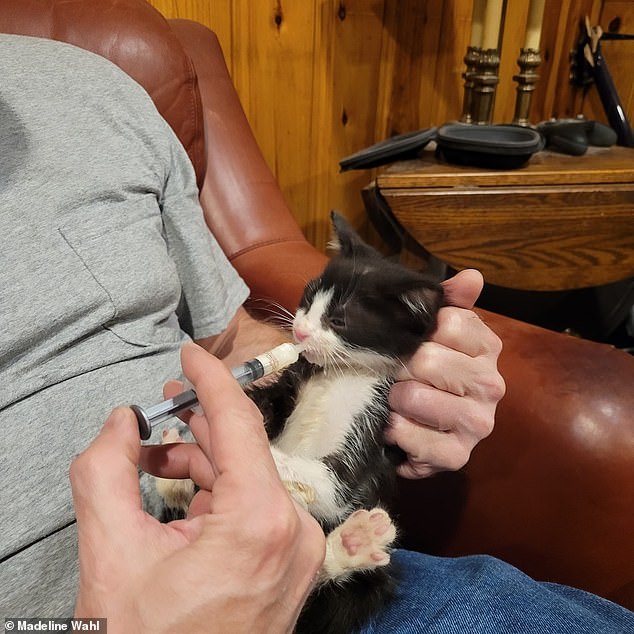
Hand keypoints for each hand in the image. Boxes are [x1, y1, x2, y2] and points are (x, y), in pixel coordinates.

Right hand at [71, 343, 324, 633]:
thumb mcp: (111, 552)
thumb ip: (105, 471)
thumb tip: (120, 423)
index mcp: (261, 521)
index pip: (238, 422)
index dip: (211, 379)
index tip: (190, 354)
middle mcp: (292, 531)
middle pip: (242, 448)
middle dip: (196, 422)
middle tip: (159, 405)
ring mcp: (297, 550)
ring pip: (246, 475)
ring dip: (200, 457)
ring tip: (152, 454)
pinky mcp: (290, 562)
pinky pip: (252, 503)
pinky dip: (215, 489)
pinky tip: (179, 488)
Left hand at [385, 269, 504, 478]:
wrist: (432, 429)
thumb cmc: (431, 372)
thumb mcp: (439, 333)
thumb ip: (451, 302)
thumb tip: (472, 277)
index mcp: (487, 347)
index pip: (446, 322)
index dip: (417, 330)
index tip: (412, 340)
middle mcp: (491, 384)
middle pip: (425, 359)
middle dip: (399, 366)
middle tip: (397, 373)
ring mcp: (478, 422)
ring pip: (412, 397)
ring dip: (394, 399)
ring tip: (398, 401)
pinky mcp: (458, 455)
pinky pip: (409, 436)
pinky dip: (394, 430)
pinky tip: (398, 426)